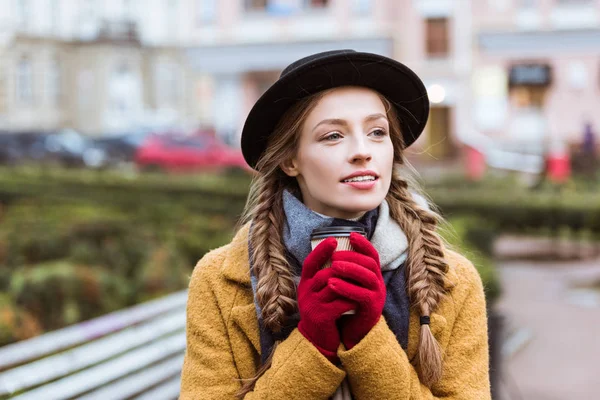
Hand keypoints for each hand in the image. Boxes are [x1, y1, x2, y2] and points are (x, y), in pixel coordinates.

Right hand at [297, 237, 354, 361]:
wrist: (318, 339)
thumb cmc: (323, 310)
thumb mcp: (320, 292)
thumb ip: (326, 276)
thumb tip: (342, 256)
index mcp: (304, 283)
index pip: (310, 262)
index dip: (321, 250)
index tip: (334, 240)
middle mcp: (305, 292)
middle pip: (324, 273)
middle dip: (342, 268)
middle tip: (358, 265)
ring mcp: (311, 305)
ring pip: (332, 287)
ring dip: (348, 283)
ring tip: (362, 281)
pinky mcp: (320, 317)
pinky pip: (338, 304)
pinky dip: (350, 300)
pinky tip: (358, 299)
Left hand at [328, 232, 385, 349]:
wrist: (352, 332)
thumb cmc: (347, 304)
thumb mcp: (346, 284)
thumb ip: (344, 270)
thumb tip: (330, 249)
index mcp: (373, 275)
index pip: (372, 255)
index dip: (363, 244)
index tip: (351, 235)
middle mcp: (378, 283)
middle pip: (369, 263)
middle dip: (352, 256)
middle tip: (334, 255)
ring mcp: (378, 295)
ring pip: (367, 277)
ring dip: (350, 269)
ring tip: (333, 266)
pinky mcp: (373, 308)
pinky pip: (362, 295)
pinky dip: (346, 288)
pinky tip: (332, 284)